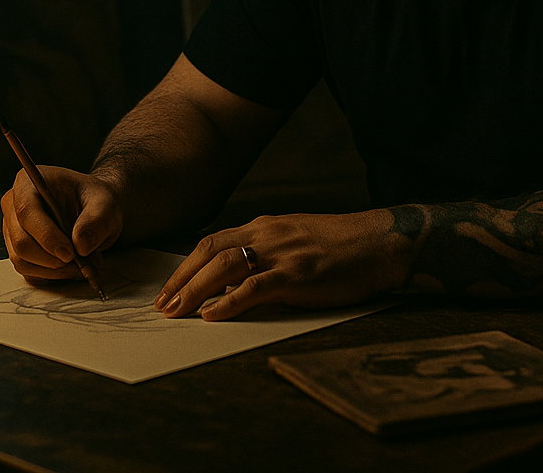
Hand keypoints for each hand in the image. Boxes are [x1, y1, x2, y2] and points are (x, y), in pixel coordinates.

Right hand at [1, 167, 123, 282]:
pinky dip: (51, 276)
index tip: (70, 253)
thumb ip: (96, 220)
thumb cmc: (94, 200)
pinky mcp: (18, 251)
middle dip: (52, 258)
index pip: (27, 211)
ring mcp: (12, 230)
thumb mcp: (105, 203)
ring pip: (22, 261)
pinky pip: (28, 272)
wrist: (93, 209)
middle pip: (21, 241)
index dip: (46, 236)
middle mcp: (13, 206)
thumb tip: (80, 245)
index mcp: (28, 183)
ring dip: (54, 270)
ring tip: (81, 264)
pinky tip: (71, 268)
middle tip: (81, 262)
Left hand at [153, 210, 404, 320]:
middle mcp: (268, 235)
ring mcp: (282, 253)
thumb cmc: (341, 247)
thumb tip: (236, 280)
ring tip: (178, 312)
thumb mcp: (295, 240)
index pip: (213, 242)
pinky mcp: (298, 274)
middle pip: (210, 251)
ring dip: (195, 290)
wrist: (380, 244)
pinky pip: (255, 287)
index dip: (186, 266)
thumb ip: (266, 253)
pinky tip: (212, 315)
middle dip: (181, 279)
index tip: (169, 288)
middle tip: (162, 305)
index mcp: (265, 226)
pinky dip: (229, 301)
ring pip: (225, 266)